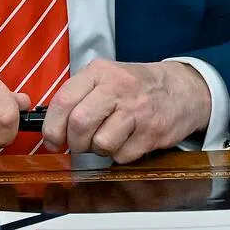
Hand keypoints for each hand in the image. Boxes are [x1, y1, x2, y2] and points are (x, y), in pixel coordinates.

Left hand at [41, 60, 210, 163]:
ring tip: (107, 138)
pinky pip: (122, 156)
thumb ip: (78, 96)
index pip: (63, 101)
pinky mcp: (152, 132)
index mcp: (98, 73)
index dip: (52, 127)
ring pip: (101, 144)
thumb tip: (50, 125)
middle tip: (80, 144)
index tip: (52, 140)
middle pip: (79, 124)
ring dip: (99, 150)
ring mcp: (136, 110)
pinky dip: (119, 155)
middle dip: (75, 143)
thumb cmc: (135, 86)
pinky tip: (127, 140)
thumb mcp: (105, 78)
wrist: (180, 88)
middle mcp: (117, 88)